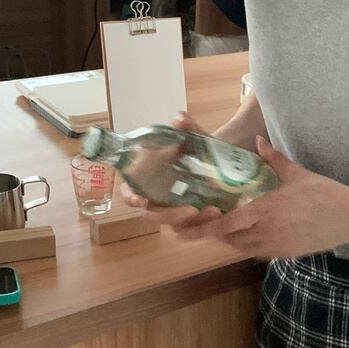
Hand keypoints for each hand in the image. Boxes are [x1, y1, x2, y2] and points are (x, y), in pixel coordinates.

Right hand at [120, 110, 220, 229]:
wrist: (216, 158)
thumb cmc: (193, 149)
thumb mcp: (192, 137)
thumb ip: (186, 128)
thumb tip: (179, 118)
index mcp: (145, 180)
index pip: (129, 192)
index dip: (130, 197)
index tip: (140, 200)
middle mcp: (156, 198)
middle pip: (154, 216)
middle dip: (171, 215)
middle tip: (193, 210)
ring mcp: (173, 210)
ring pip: (176, 225)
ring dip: (193, 223)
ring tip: (214, 211)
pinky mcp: (190, 218)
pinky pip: (192, 229)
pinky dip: (203, 226)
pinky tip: (219, 216)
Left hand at [171, 135, 348, 259]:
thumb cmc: (325, 193)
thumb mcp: (297, 173)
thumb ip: (273, 159)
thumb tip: (258, 142)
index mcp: (265, 210)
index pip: (225, 224)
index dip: (204, 228)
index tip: (185, 229)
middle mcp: (266, 232)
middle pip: (228, 240)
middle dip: (213, 234)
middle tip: (201, 225)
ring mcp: (276, 246)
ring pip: (242, 249)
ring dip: (229, 241)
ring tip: (222, 230)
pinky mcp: (286, 253)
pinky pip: (258, 252)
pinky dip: (247, 246)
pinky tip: (247, 236)